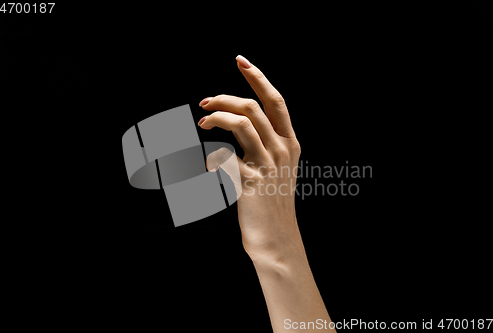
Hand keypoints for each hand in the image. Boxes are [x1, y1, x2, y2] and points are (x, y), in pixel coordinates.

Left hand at [198, 55, 301, 263]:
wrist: (277, 240)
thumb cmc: (273, 202)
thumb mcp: (279, 168)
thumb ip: (268, 142)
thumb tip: (240, 119)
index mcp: (290, 143)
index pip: (276, 101)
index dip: (258, 78)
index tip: (240, 60)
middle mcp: (281, 150)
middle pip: (254, 108)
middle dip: (226, 98)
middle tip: (204, 103)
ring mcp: (267, 166)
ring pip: (241, 124)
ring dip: (217, 118)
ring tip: (202, 122)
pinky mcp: (250, 183)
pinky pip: (224, 158)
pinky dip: (209, 156)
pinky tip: (204, 164)